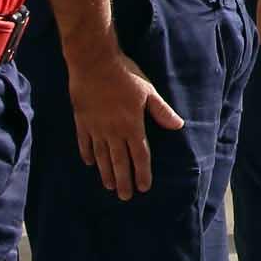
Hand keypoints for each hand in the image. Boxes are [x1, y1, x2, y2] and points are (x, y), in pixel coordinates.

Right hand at [68, 46, 185, 199]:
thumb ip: (162, 111)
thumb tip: (178, 125)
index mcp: (132, 126)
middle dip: (123, 180)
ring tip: (109, 186)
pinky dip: (87, 154)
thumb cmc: (125, 75)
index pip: (139, 155)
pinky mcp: (81, 121)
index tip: (143, 188)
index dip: (142, 173)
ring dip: (106, 172)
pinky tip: (89, 163)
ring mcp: (95, 128)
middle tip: (125, 197)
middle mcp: (113, 132)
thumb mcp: (148, 91)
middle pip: (119, 162)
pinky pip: (84, 143)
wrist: (93, 63)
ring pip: (101, 156)